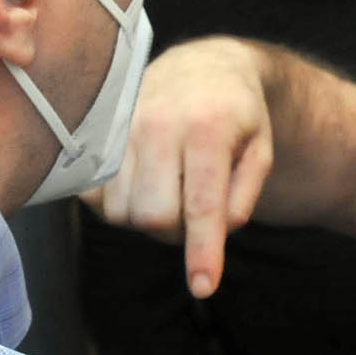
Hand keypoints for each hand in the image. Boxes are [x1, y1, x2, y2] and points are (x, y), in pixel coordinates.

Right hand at [88, 40, 275, 298]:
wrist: (200, 67)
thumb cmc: (236, 117)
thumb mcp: (260, 150)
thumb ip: (243, 195)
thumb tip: (216, 233)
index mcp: (207, 126)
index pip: (201, 203)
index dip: (202, 251)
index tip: (203, 286)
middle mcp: (158, 122)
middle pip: (154, 216)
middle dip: (175, 231)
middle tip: (192, 212)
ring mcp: (121, 127)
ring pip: (122, 212)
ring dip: (147, 218)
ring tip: (169, 192)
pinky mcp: (96, 135)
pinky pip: (96, 198)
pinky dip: (119, 205)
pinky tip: (141, 184)